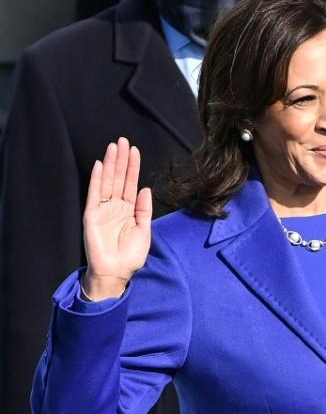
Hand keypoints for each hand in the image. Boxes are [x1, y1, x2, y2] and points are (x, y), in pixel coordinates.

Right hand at [82, 137, 151, 299]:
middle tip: (122, 140)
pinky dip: (97, 180)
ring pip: (107, 182)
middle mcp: (115, 207)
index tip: (135, 150)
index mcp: (128, 210)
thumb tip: (145, 189)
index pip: (130, 183)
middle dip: (121, 160)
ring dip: (110, 164)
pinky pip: (95, 194)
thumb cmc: (130, 255)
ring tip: (113, 147)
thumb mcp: (144, 231)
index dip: (132, 167)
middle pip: (118, 178)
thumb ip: (144, 210)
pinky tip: (100, 165)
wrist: (116, 272)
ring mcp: (103, 210)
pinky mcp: (92, 215)